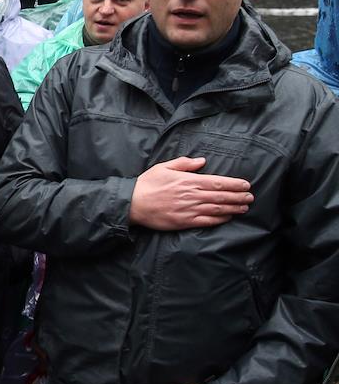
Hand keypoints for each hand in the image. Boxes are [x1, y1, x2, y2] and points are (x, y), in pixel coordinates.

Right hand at [129, 157, 251, 229]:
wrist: (133, 203)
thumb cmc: (147, 184)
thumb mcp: (163, 167)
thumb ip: (184, 163)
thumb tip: (202, 161)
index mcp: (188, 181)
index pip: (218, 182)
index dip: (234, 184)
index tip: (246, 184)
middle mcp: (192, 195)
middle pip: (221, 196)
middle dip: (238, 196)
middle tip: (250, 197)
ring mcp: (189, 210)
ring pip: (217, 209)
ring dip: (233, 208)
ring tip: (245, 207)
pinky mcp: (185, 222)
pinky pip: (207, 221)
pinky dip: (220, 219)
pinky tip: (228, 217)